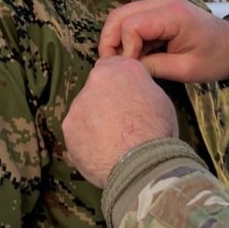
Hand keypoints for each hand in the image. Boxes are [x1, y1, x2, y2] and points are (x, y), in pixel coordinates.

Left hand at [63, 56, 177, 186]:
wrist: (140, 162)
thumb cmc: (157, 129)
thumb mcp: (160, 98)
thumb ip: (140, 88)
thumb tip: (134, 93)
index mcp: (121, 68)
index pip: (114, 65)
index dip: (119, 82)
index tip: (125, 95)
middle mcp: (95, 80)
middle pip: (97, 88)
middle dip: (105, 101)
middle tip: (121, 122)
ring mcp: (78, 105)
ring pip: (85, 110)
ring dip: (94, 121)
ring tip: (112, 142)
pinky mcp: (68, 128)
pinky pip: (77, 131)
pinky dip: (86, 140)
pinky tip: (101, 152)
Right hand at [99, 0, 228, 83]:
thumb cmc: (216, 58)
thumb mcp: (185, 69)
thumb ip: (153, 67)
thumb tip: (126, 70)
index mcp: (173, 15)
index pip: (131, 25)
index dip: (125, 49)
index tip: (131, 69)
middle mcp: (164, 2)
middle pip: (119, 15)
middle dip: (111, 41)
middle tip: (114, 67)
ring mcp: (161, 3)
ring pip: (122, 15)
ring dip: (118, 39)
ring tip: (124, 63)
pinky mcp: (160, 10)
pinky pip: (133, 19)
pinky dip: (128, 36)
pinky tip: (135, 55)